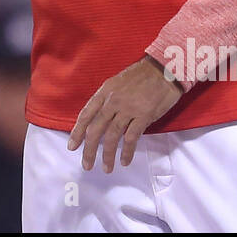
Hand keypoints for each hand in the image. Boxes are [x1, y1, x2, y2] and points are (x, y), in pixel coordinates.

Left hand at [68, 56, 183, 171]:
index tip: (72, 146)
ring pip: (112, 136)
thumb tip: (100, 117)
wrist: (164, 69)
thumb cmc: (142, 75)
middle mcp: (113, 101)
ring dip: (108, 155)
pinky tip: (124, 161)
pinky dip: (127, 151)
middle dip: (89, 149)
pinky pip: (131, 138)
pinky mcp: (143, 116)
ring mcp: (127, 109)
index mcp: (104, 92)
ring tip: (106, 168)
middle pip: (96, 129)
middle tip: (86, 165)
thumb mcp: (117, 82)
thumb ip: (107, 99)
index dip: (77, 132)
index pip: (86, 114)